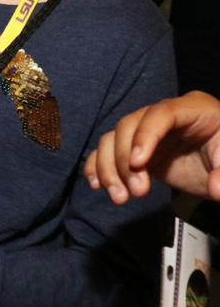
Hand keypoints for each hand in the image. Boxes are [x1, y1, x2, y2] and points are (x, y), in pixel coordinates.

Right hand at [85, 91, 219, 202]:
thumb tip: (216, 188)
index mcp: (194, 109)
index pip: (162, 113)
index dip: (145, 135)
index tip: (138, 163)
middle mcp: (164, 116)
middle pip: (129, 125)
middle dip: (124, 160)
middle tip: (136, 192)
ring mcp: (146, 132)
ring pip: (112, 138)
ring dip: (109, 169)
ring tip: (119, 197)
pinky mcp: (135, 150)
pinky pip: (106, 151)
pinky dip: (98, 167)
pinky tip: (98, 185)